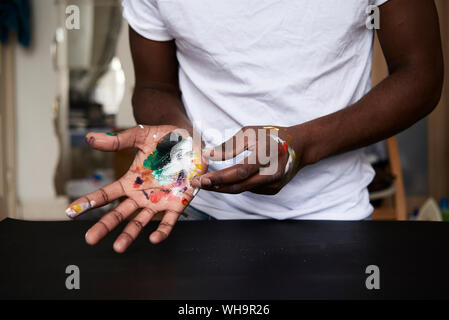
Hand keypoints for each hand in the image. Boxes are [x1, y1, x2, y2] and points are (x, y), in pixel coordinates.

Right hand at [66, 125, 206, 252]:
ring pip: (140, 222)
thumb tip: (90, 139)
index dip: (88, 203)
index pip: (105, 195)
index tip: (70, 212)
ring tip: (118, 248)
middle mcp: (141, 195)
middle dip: (104, 226)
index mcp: (130, 182)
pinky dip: (162, 231)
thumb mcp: (140, 136)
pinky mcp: (177, 204)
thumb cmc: (164, 138)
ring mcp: (158, 201)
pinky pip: (168, 221)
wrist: (190, 140)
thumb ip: (117, 140)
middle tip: (90, 239)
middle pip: (119, 214)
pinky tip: (153, 239)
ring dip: (130, 234)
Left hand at [191, 126, 299, 194]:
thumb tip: (207, 155)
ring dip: (223, 187)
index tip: (200, 179)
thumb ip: (228, 146)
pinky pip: (250, 189)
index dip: (218, 178)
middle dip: (215, 186)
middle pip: (239, 186)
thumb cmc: (272, 136)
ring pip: (243, 190)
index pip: (239, 172)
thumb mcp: (250, 133)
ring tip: (206, 182)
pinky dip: (238, 185)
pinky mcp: (273, 190)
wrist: (299, 146)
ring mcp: (273, 185)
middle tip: (197, 183)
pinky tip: (227, 181)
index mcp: (266, 157)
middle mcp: (271, 174)